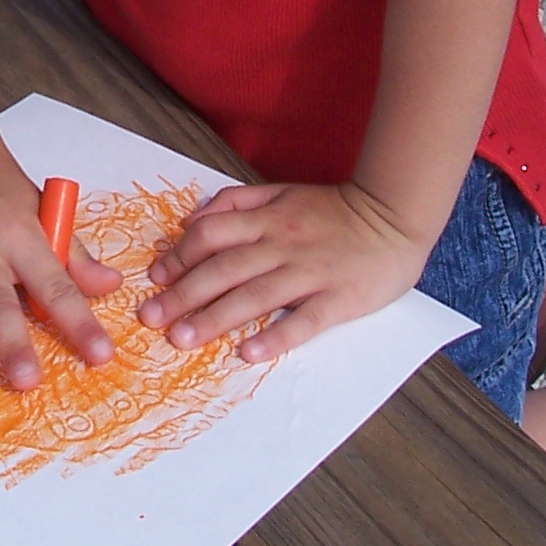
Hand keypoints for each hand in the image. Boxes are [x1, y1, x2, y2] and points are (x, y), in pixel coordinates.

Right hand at [0, 127, 121, 388]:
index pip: (58, 285)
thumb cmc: (2, 187)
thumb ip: (74, 255)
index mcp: (24, 237)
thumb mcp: (46, 211)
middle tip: (28, 380)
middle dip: (13, 341)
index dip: (80, 322)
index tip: (100, 355)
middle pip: (1, 299)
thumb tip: (111, 286)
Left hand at [137, 181, 426, 364]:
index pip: (210, 235)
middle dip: (182, 295)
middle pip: (223, 269)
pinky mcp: (338, 299)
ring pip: (254, 296)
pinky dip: (275, 337)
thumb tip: (193, 220)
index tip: (155, 279)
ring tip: (183, 339)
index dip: (179, 256)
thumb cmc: (334, 211)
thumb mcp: (281, 192)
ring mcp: (310, 272)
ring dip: (215, 318)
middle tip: (151, 318)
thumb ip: (237, 202)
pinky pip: (304, 321)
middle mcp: (282, 244)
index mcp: (266, 218)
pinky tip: (248, 353)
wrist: (394, 217)